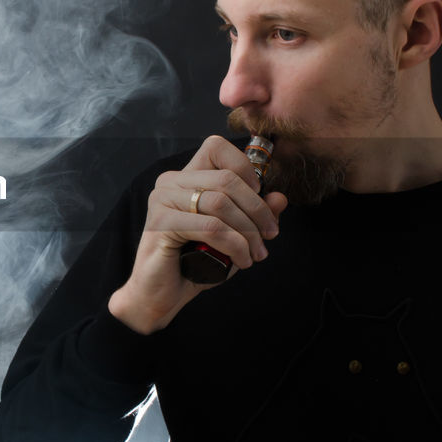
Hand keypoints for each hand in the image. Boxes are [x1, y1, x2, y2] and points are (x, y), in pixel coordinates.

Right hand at [108, 135, 286, 334]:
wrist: (162, 295)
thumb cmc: (195, 262)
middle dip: (257, 210)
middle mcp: (170, 182)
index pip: (216, 146)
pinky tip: (241, 261)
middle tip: (269, 236)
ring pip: (221, 203)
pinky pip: (211, 228)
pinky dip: (234, 245)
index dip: (245, 167)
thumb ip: (254, 215)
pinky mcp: (161, 224)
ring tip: (256, 254)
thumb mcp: (234, 236)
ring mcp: (162, 200)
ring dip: (248, 232)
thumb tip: (280, 198)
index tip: (260, 196)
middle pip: (227, 178)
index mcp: (186, 177)